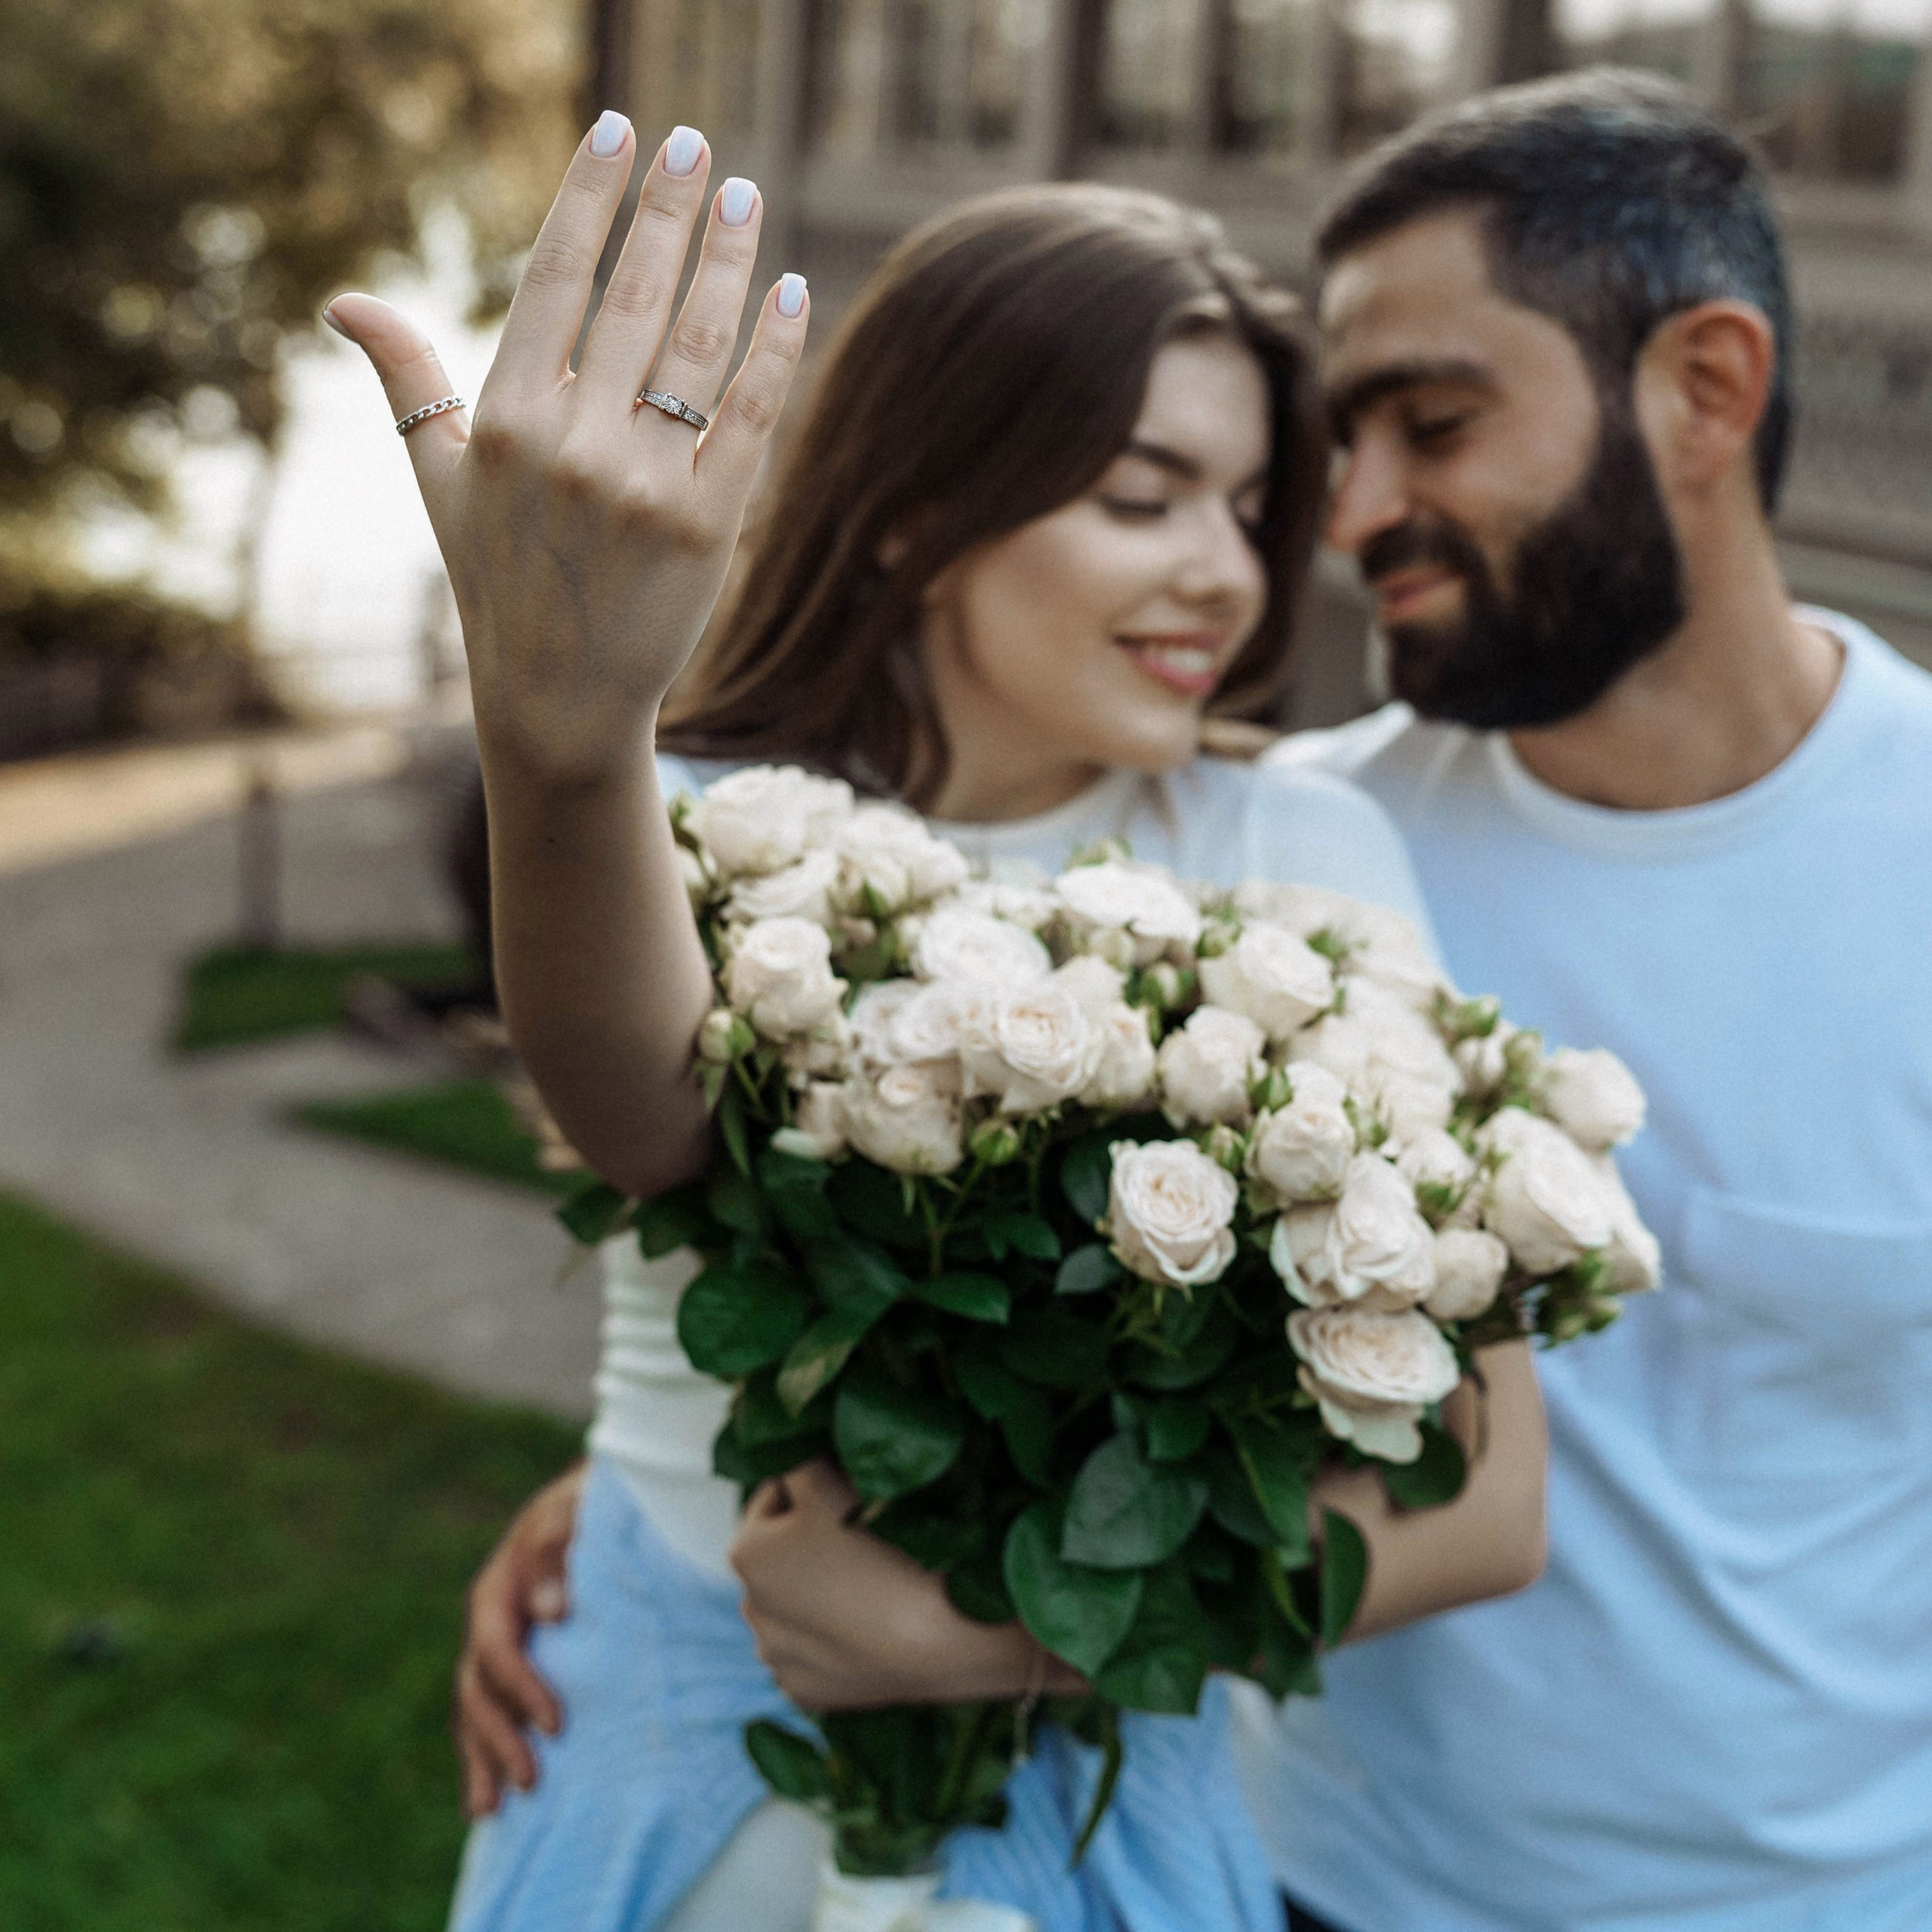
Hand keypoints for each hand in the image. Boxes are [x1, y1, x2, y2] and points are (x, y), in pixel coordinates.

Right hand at [325, 116, 808, 782]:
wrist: (559, 699)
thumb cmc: (498, 579)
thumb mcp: (437, 481)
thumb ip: (405, 381)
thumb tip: (344, 301)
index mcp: (504, 421)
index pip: (554, 277)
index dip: (592, 195)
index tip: (621, 129)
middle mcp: (573, 444)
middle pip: (635, 295)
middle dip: (671, 208)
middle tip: (699, 145)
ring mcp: (644, 484)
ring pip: (700, 345)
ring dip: (730, 261)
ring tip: (748, 197)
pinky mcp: (708, 525)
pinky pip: (750, 415)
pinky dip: (776, 350)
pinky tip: (791, 292)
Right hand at [453, 1458, 587, 1819]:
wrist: (587, 1505)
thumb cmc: (585, 1508)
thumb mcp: (574, 1512)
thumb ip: (559, 1551)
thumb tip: (550, 1610)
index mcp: (497, 1591)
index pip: (497, 1648)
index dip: (522, 1688)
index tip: (556, 1723)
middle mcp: (487, 1625)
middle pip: (477, 1691)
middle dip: (499, 1739)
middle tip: (531, 1781)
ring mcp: (493, 1648)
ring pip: (473, 1712)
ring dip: (482, 1759)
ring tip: (492, 1809)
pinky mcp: (508, 1667)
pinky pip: (485, 1715)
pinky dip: (482, 1755)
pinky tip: (485, 1800)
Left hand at [730, 1459, 1084, 1711]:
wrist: (949, 1638)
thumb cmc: (890, 1544)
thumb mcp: (833, 1477)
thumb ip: (797, 1457)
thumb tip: (784, 1449)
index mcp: (746, 1552)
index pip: (778, 1494)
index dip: (817, 1486)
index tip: (859, 1494)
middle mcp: (749, 1608)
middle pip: (785, 1552)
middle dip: (814, 1541)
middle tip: (872, 1535)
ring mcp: (779, 1658)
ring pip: (800, 1603)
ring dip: (823, 1589)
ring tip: (878, 1580)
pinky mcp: (810, 1694)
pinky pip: (817, 1650)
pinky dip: (837, 1637)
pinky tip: (873, 1625)